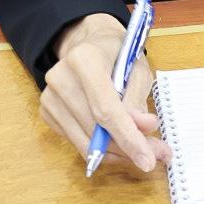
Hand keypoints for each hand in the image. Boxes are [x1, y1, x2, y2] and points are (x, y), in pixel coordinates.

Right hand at [40, 13, 170, 170]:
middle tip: (156, 155)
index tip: (147, 160)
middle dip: (128, 148)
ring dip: (117, 153)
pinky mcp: (47, 112)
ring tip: (142, 151)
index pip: (105, 109)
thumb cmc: (115, 53)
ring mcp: (49, 96)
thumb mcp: (137, 67)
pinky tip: (119, 142)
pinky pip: (77, 142)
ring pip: (85, 143)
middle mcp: (61, 77)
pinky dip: (101, 149)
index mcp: (85, 59)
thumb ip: (138, 98)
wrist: (89, 43)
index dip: (127, 138)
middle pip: (95, 130)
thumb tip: (143, 128)